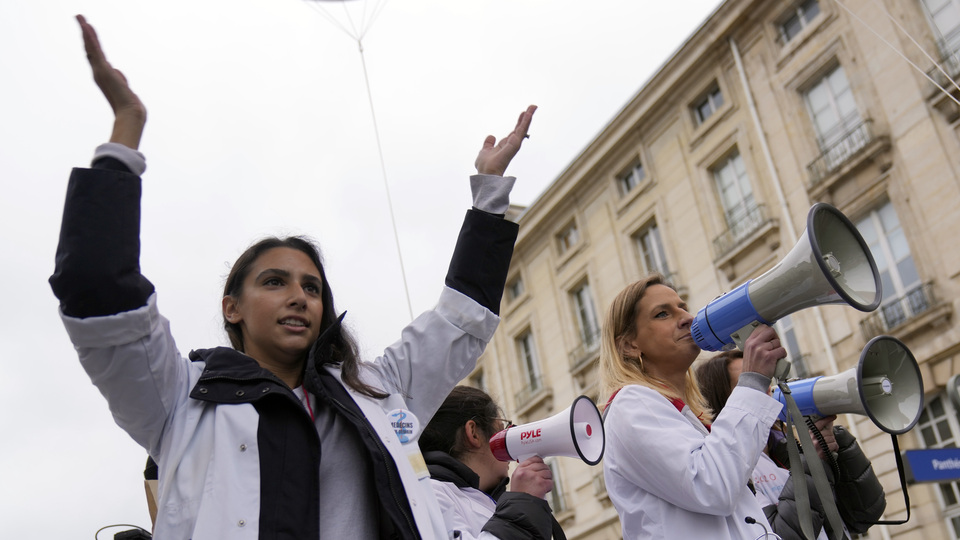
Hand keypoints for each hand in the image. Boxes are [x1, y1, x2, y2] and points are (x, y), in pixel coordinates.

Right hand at [77, 14, 145, 148]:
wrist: (130, 113)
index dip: (90, 42)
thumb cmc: (128, 104)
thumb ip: (119, 78)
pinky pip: (96, 51)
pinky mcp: (104, 70)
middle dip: (84, 32)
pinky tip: (87, 27)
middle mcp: (98, 72)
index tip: (87, 31)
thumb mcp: (124, 87)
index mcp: (103, 75)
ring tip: (80, 17)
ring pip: (91, 47)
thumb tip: (118, 73)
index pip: (95, 55)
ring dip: (85, 31)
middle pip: (89, 48)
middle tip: (79, 18)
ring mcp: (100, 71)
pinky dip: (91, 39)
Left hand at [474, 105, 536, 175]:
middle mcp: (511, 144)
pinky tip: (528, 114)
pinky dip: (525, 122)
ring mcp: (514, 144)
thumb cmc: (485, 167)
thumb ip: (488, 144)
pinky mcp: (515, 144)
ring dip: (528, 117)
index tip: (523, 113)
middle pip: (520, 128)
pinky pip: (521, 131)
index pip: (514, 131)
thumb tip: (491, 136)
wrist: (486, 173)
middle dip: (527, 117)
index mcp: (505, 145)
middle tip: (533, 106)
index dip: (519, 122)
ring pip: (522, 128)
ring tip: (533, 107)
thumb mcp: (485, 151)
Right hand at [509, 456, 551, 498]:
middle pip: (542, 465)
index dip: (539, 462)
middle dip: (544, 472)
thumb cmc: (520, 496)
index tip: (541, 464)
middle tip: (542, 479)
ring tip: (541, 486)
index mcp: (519, 470)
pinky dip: (549, 487)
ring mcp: (534, 477)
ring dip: (547, 479)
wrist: (521, 507)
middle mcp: (526, 472)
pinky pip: (550, 481)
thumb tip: (536, 465)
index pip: (533, 459)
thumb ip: (525, 471)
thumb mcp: (517, 480)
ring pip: (548, 472)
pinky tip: (543, 491)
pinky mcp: (542, 484)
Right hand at [740, 324, 785, 377]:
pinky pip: (782, 350)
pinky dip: (782, 355)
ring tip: (774, 355)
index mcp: (749, 342)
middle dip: (775, 337)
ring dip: (778, 348)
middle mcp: (755, 344)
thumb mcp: (749, 352)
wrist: (752, 380)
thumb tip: (768, 336)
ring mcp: (762, 350)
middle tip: (774, 344)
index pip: (761, 327)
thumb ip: (756, 343)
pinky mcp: (770, 357)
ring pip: (777, 342)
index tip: (770, 337)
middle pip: (770, 331)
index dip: (768, 331)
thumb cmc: (752, 367)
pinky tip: (778, 359)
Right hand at [811, 415, 838, 460]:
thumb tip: (829, 421)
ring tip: (828, 446)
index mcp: (811, 433)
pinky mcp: (823, 450)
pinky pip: (834, 445)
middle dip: (831, 436)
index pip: (819, 423)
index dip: (827, 419)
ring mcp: (818, 444)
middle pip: (829, 432)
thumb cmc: (816, 448)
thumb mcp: (816, 437)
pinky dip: (834, 448)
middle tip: (828, 440)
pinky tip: (830, 449)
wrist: (814, 460)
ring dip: (833, 443)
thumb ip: (822, 429)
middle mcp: (813, 438)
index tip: (833, 416)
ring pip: (832, 439)